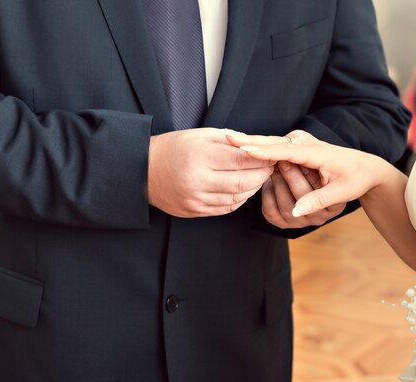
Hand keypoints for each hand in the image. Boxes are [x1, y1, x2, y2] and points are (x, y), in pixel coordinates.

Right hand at [148, 128, 274, 217]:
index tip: (271, 155)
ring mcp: (196, 199)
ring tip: (257, 177)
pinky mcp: (194, 211)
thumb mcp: (201, 135)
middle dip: (262, 175)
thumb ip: (231, 140)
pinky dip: (239, 198)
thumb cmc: (174, 148)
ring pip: (237, 198)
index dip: (262, 159)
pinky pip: (226, 208)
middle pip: (244, 182)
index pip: (242, 160)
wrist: (143, 170)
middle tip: (269, 167)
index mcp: (200, 156)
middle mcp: (197, 180)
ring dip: (252, 188)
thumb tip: (259, 146)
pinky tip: (241, 188)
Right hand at [226, 130, 392, 216]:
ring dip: (253, 141)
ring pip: (272, 142)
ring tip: (230, 138)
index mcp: (316, 152)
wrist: (367, 167)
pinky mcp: (299, 147)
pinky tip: (244, 144)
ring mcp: (302, 143)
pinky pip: (276, 147)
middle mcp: (307, 143)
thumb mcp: (342, 193)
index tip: (244, 149)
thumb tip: (295, 212)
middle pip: (273, 142)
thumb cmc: (356, 178)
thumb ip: (318, 201)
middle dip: (251, 139)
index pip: (285, 151)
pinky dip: (260, 145)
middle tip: (228, 136)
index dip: (264, 151)